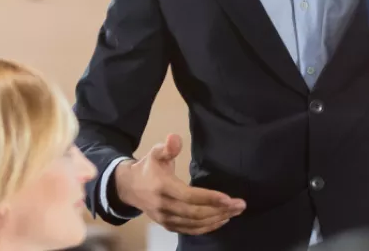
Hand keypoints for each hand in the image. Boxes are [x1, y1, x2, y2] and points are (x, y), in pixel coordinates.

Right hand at [114, 133, 245, 234]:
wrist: (129, 188)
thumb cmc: (148, 168)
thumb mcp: (155, 152)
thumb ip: (167, 147)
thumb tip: (175, 137)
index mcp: (163, 187)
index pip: (188, 196)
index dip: (209, 198)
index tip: (228, 198)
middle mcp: (164, 207)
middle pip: (195, 212)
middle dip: (219, 210)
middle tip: (240, 205)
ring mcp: (166, 219)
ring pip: (194, 223)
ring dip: (217, 219)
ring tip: (235, 212)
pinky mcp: (168, 225)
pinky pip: (189, 230)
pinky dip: (206, 228)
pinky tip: (221, 220)